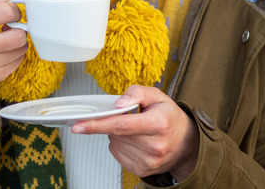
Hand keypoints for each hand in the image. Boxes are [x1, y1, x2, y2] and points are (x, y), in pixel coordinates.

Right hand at [0, 0, 27, 107]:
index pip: (4, 12)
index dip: (13, 9)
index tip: (10, 11)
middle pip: (18, 36)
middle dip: (19, 26)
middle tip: (11, 24)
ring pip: (22, 48)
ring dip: (18, 39)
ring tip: (5, 36)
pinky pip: (19, 60)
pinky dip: (15, 52)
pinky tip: (2, 49)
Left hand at [71, 85, 198, 180]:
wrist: (186, 143)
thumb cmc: (169, 118)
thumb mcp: (157, 96)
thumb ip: (137, 92)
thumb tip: (118, 103)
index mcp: (158, 124)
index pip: (121, 125)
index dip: (97, 124)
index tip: (78, 125)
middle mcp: (154, 146)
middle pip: (115, 133)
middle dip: (113, 123)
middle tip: (129, 117)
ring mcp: (149, 161)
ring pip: (114, 144)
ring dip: (117, 135)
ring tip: (136, 130)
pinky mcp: (143, 170)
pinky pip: (117, 155)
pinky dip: (120, 145)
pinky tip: (135, 141)